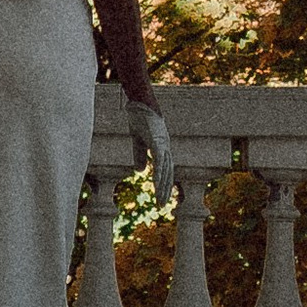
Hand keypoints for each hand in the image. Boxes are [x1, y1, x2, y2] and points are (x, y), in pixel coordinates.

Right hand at [126, 93, 173, 207]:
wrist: (141, 101)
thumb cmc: (140, 119)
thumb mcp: (138, 140)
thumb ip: (140, 155)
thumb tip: (141, 171)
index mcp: (162, 147)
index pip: (165, 170)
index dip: (165, 184)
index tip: (162, 199)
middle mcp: (165, 147)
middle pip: (168, 173)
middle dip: (166, 190)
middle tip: (162, 206)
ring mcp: (162, 143)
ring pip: (164, 169)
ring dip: (163, 186)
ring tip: (160, 200)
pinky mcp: (157, 140)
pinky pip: (158, 160)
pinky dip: (158, 172)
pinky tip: (156, 184)